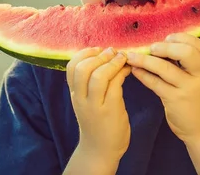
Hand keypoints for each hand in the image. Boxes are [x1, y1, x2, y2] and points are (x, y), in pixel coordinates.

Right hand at [66, 47, 131, 161]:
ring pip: (98, 76)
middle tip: (113, 52)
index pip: (71, 67)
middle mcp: (81, 99)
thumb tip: (104, 55)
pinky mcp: (110, 111)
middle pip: (83, 69)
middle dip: (99, 56)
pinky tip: (128, 70)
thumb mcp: (87, 101)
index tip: (99, 49)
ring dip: (112, 63)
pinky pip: (115, 85)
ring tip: (122, 58)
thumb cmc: (97, 122)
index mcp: (75, 94)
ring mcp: (95, 106)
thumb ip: (89, 82)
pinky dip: (122, 73)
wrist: (100, 150)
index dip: (85, 53)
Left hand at [126, 33, 199, 142]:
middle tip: (151, 48)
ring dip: (146, 60)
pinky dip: (143, 75)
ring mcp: (188, 88)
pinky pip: (156, 84)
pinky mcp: (175, 100)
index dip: (180, 37)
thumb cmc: (195, 99)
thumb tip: (160, 46)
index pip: (197, 44)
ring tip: (132, 57)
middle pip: (186, 53)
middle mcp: (199, 75)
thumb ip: (185, 63)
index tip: (167, 38)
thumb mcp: (197, 78)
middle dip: (165, 47)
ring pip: (166, 69)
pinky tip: (135, 71)